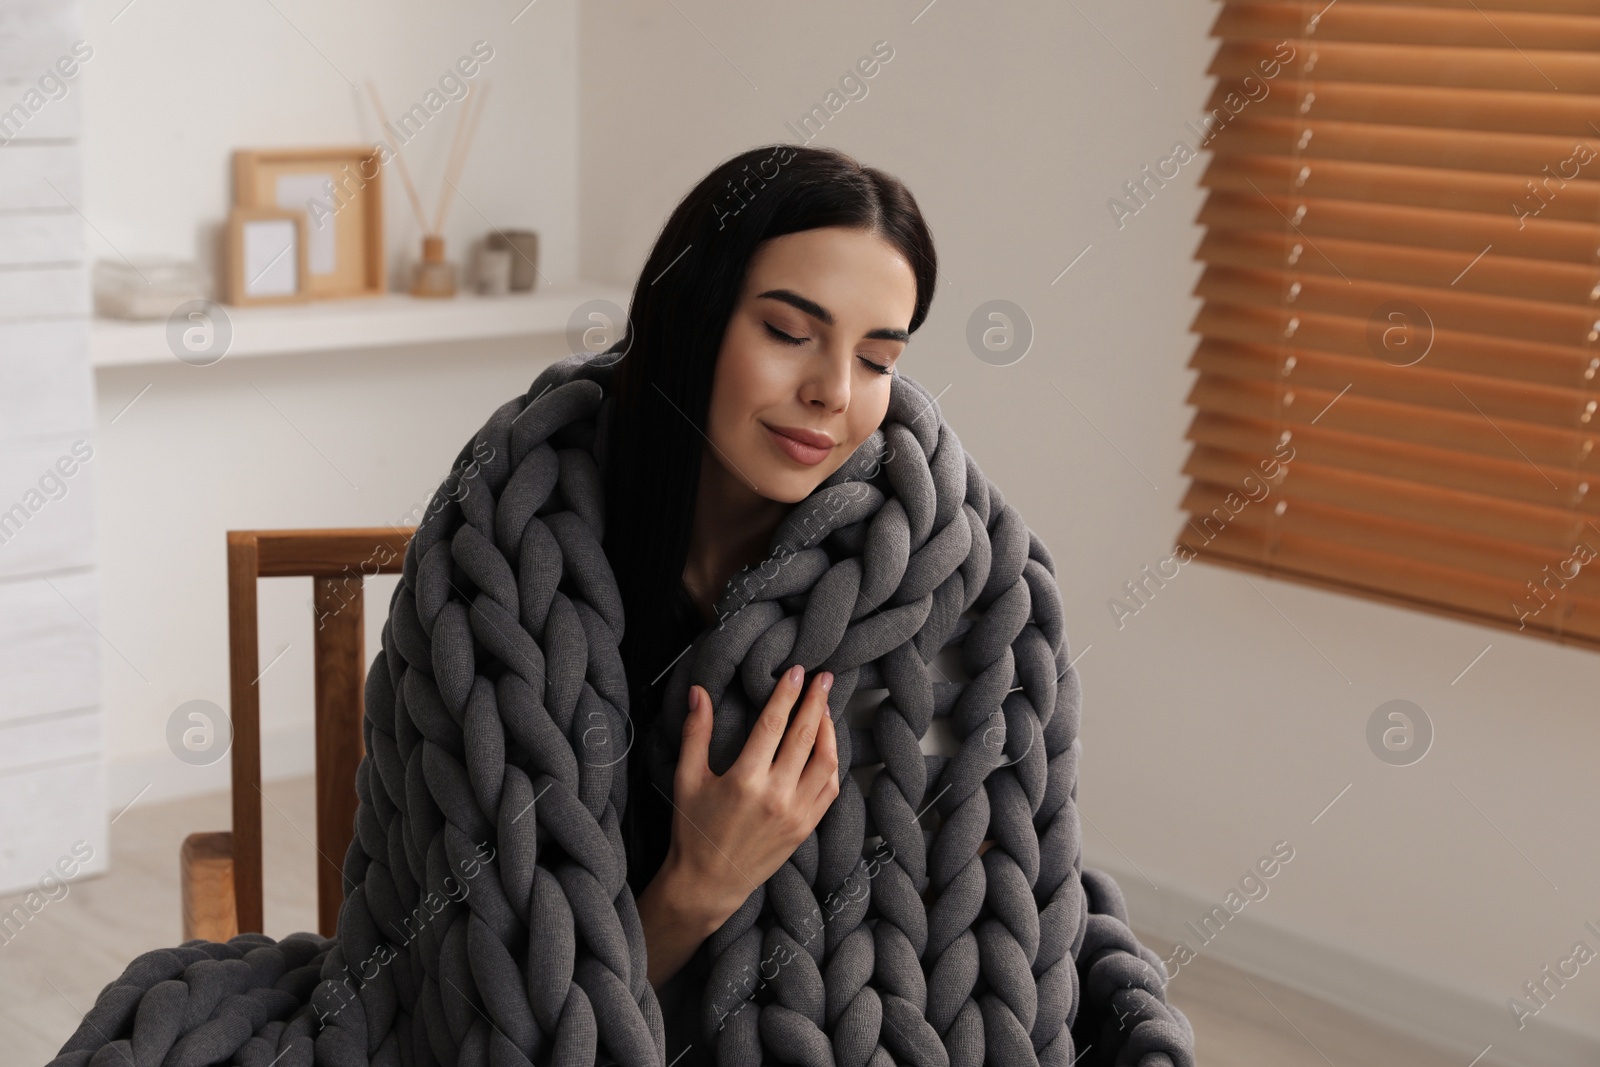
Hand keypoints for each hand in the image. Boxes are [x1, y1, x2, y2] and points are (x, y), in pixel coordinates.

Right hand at [664, 663, 841, 926]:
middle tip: (823, 678)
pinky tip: (828, 746)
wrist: (708, 883)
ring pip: (826, 762)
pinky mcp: (805, 827)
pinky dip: (833, 763)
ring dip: (829, 730)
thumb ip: (695, 733)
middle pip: (805, 736)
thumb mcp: (687, 779)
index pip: (773, 724)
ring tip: (824, 708)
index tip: (795, 671)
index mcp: (745, 780)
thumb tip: (700, 692)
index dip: (786, 694)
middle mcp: (776, 796)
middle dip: (816, 702)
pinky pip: (830, 789)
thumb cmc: (693, 830)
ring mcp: (796, 814)